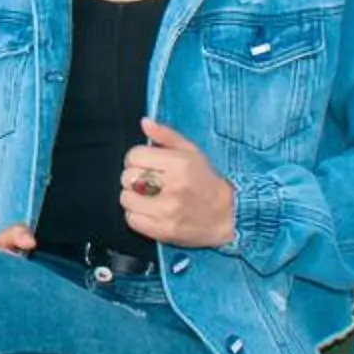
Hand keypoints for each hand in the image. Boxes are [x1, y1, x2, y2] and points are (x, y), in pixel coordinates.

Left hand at [121, 119, 235, 249]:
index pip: (134, 156)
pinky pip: (132, 219)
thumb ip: (166, 136)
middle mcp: (172, 187)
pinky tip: (149, 211)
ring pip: (126, 199)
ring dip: (133, 197)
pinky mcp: (163, 230)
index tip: (144, 163)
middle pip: (127, 177)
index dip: (135, 158)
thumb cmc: (207, 182)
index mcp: (179, 164)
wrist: (227, 215)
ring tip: (148, 197)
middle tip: (147, 181)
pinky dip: (136, 215)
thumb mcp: (192, 152)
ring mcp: (167, 211)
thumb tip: (144, 122)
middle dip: (134, 177)